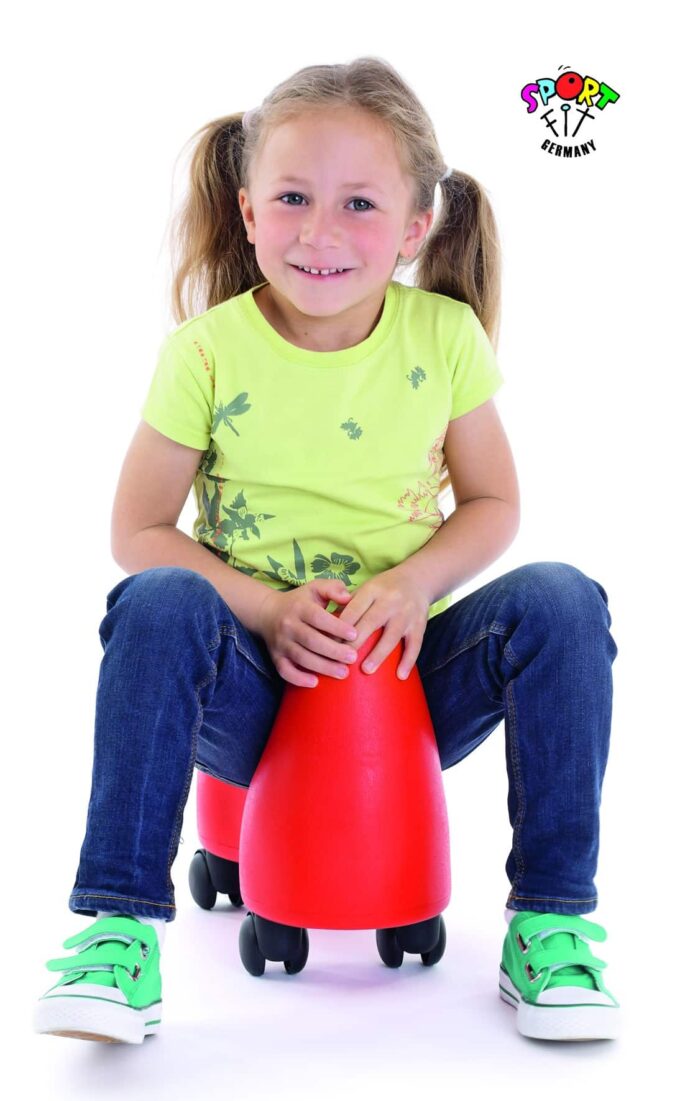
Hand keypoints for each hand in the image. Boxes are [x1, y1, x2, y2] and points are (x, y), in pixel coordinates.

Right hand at [258, 578, 359, 688]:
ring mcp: (281, 643)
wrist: (267, 612)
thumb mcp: (315, 588)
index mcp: (300, 607)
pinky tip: (315, 683)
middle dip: (333, 651)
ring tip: (343, 673)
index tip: (354, 634)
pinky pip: (284, 671)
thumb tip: (348, 597)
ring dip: (322, 667)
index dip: (336, 627)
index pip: (318, 617)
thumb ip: (333, 588)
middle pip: (311, 640)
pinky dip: (298, 679)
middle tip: (353, 658)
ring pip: (301, 657)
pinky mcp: (275, 657)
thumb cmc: (300, 601)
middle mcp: (288, 625)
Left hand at [336, 565, 429, 679]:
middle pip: (371, 622)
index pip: (354, 609)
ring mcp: (406, 613)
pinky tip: (400, 676)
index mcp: (373, 590)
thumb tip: (327, 626)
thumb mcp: (366, 587)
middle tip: (342, 660)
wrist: (418, 578)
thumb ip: (349, 604)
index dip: (342, 626)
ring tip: (366, 670)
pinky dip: (408, 661)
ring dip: (379, 654)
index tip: (329, 644)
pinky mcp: (420, 624)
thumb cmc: (384, 588)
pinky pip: (415, 645)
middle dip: (356, 642)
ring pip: (392, 635)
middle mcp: (390, 600)